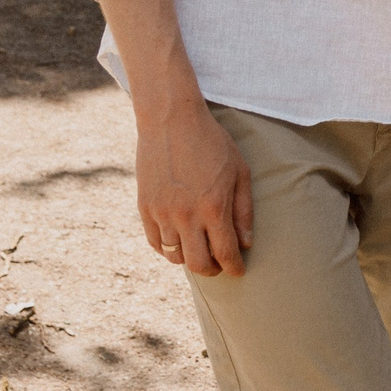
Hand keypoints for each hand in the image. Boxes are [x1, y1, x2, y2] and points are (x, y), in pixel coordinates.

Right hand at [137, 99, 253, 277]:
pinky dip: (169, 249)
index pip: (225, 253)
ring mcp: (162, 213)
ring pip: (175, 256)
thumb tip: (246, 243)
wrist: (171, 120)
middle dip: (213, 270)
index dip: (234, 267)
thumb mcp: (239, 171)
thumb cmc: (212, 143)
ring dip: (190, 259)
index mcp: (214, 207)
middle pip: (198, 264)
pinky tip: (180, 242)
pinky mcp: (144, 208)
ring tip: (200, 250)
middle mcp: (186, 215)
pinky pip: (156, 243)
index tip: (239, 270)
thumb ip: (243, 210)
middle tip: (220, 265)